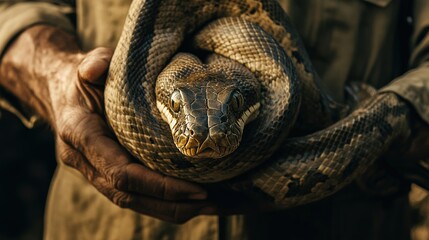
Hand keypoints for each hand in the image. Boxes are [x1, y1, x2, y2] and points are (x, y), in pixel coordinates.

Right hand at [0, 25, 215, 222]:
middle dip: (171, 204)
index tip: (195, 189)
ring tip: (210, 206)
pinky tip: (191, 200)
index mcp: (79, 133)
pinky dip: (162, 201)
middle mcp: (83, 159)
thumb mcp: (86, 64)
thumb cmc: (81, 78)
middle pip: (129, 195)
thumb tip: (96, 68)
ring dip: (170, 209)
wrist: (61, 92)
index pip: (120, 172)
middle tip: (211, 204)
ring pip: (131, 201)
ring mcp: (92, 170)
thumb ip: (92, 62)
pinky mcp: (104, 173)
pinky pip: (134, 195)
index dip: (158, 186)